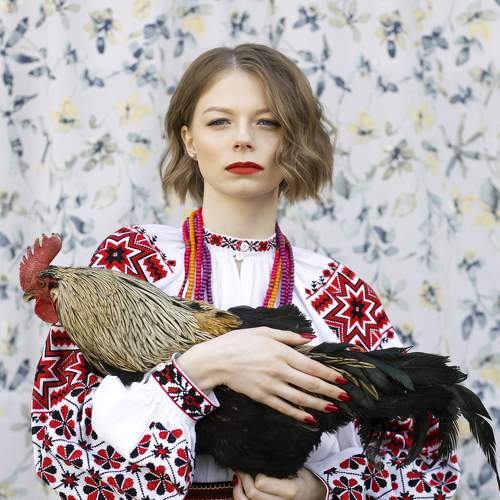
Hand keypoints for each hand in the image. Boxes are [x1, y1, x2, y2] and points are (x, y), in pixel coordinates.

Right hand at [176, 326, 348, 423]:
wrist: (216, 360)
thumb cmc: (239, 341)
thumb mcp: (264, 331)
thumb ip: (288, 336)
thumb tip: (310, 339)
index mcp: (281, 352)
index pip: (311, 366)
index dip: (328, 374)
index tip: (342, 379)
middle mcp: (279, 370)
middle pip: (310, 383)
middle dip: (330, 391)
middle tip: (345, 396)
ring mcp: (270, 385)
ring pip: (299, 398)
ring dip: (318, 404)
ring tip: (333, 408)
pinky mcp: (262, 397)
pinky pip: (284, 407)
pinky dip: (298, 414)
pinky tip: (309, 418)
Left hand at [233, 468, 326, 499]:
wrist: (311, 494)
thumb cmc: (302, 478)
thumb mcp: (296, 466)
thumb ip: (279, 462)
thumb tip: (259, 452)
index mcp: (290, 489)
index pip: (261, 483)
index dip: (254, 471)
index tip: (252, 462)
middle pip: (252, 494)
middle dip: (243, 477)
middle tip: (241, 466)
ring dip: (238, 489)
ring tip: (239, 476)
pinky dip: (240, 496)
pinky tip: (240, 487)